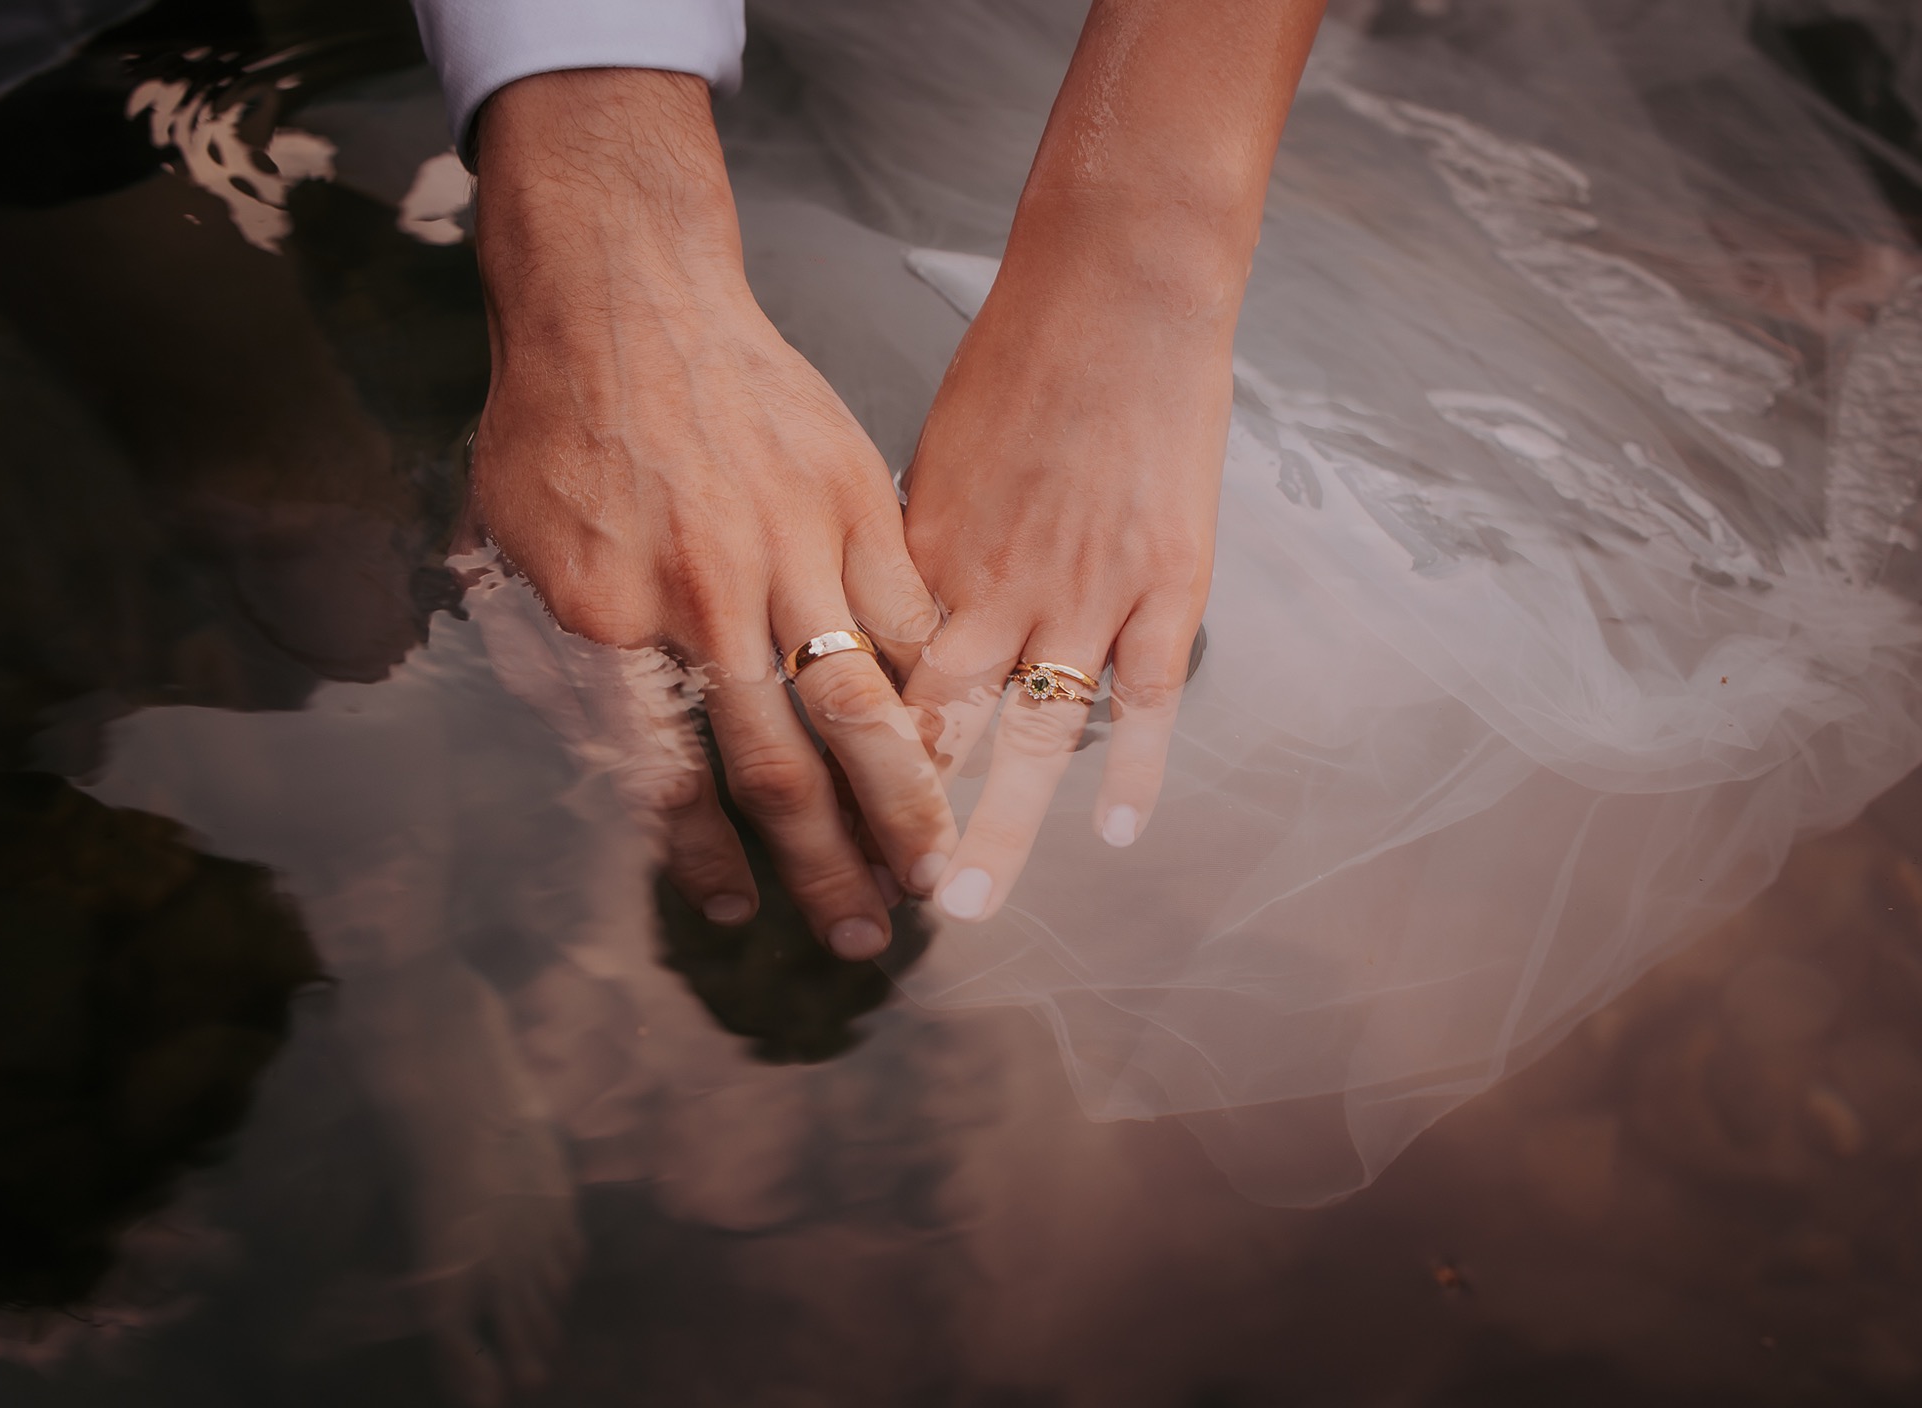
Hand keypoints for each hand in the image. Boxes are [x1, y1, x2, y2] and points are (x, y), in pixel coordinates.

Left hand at [470, 70, 956, 957]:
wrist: (623, 298)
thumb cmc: (557, 428)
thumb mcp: (511, 553)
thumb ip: (557, 665)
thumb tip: (605, 760)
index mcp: (611, 630)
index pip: (668, 780)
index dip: (702, 859)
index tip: (733, 911)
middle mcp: (707, 607)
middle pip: (784, 768)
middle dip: (830, 866)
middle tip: (866, 934)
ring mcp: (790, 552)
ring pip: (863, 704)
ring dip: (903, 800)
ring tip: (933, 864)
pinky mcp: (853, 502)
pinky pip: (909, 612)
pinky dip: (934, 684)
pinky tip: (955, 738)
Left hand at [901, 250, 1230, 920]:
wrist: (1117, 289)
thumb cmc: (1017, 361)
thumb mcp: (932, 457)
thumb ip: (910, 551)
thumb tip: (877, 611)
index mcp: (926, 558)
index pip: (873, 686)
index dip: (846, 764)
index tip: (819, 829)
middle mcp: (994, 588)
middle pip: (934, 731)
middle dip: (898, 822)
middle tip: (871, 902)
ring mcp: (1084, 592)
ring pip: (1030, 736)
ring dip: (995, 827)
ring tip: (963, 904)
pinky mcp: (1166, 581)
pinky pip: (1147, 696)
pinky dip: (1133, 768)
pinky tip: (1115, 836)